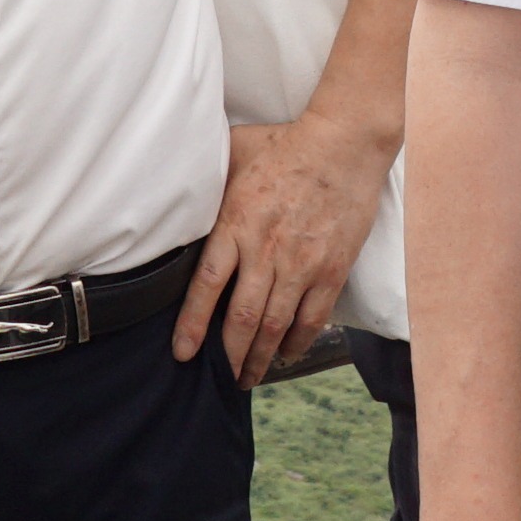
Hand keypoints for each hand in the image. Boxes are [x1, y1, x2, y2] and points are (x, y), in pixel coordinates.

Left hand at [179, 108, 392, 381]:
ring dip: (261, 357)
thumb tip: (176, 184)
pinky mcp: (332, 269)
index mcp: (237, 224)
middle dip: (228, 355)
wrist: (344, 143)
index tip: (182, 353)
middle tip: (220, 378)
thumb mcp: (234, 152)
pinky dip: (298, 341)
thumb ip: (208, 178)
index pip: (207, 286)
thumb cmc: (285, 144)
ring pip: (276, 325)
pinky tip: (287, 353)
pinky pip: (312, 317)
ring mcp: (301, 263)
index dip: (192, 325)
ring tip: (250, 376)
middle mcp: (266, 250)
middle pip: (241, 318)